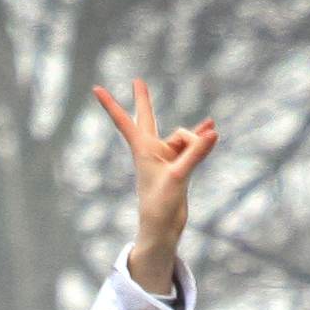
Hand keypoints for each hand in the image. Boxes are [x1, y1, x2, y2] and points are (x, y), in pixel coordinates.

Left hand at [94, 79, 214, 300]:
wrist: (162, 227)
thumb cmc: (160, 204)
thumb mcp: (179, 176)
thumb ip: (196, 153)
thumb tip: (213, 133)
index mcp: (142, 149)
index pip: (125, 121)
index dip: (110, 104)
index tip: (96, 89)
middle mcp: (152, 150)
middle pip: (148, 118)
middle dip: (144, 100)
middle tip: (138, 81)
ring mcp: (166, 157)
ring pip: (184, 138)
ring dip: (196, 138)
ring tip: (210, 128)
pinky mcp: (178, 166)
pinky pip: (192, 147)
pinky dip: (201, 140)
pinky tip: (211, 130)